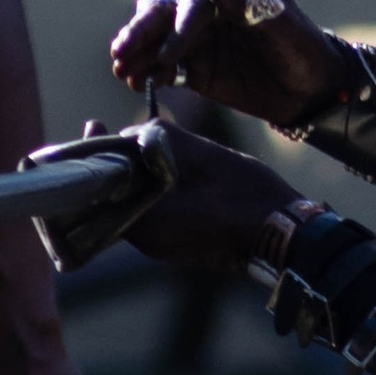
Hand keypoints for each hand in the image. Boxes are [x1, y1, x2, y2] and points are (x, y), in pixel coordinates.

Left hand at [106, 118, 303, 273]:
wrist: (283, 233)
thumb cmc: (246, 193)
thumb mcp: (200, 153)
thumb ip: (159, 139)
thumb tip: (132, 134)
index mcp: (148, 219)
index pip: (100, 188)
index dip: (93, 156)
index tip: (93, 126)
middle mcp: (147, 241)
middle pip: (111, 199)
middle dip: (110, 167)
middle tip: (105, 132)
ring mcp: (160, 248)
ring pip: (128, 208)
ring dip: (129, 180)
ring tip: (135, 149)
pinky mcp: (174, 247)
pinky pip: (147, 217)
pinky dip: (145, 194)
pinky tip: (159, 172)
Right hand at [112, 0, 353, 132]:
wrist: (315, 89)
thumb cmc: (303, 48)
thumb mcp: (282, 24)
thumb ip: (247, 3)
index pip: (193, 3)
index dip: (179, 26)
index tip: (171, 54)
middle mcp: (206, 12)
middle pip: (163, 17)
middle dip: (141, 33)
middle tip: (121, 52)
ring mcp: (197, 41)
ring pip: (157, 42)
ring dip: (136, 54)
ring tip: (121, 71)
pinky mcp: (195, 70)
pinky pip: (164, 69)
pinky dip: (147, 74)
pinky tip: (133, 83)